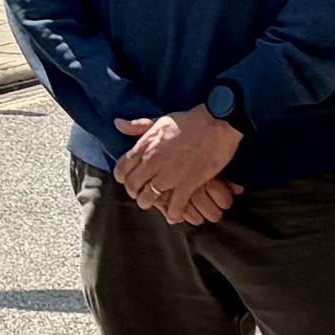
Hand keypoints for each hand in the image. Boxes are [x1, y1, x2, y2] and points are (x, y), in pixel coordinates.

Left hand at [116, 106, 240, 223]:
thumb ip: (138, 126)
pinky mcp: (187, 185)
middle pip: (133, 186)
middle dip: (135, 192)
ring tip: (156, 203)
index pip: (122, 169)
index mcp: (145, 146)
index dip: (123, 177)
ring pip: (148, 198)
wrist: (217, 124)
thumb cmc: (189, 121)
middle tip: (142, 193)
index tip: (128, 180)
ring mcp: (169, 175)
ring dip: (150, 203)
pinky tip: (174, 214)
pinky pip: (174, 207)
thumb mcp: (160, 120)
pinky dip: (172, 214)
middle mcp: (153, 162)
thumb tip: (117, 124)